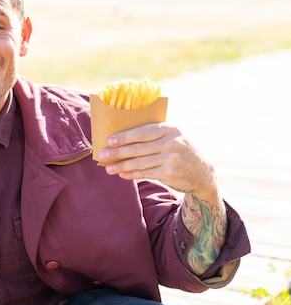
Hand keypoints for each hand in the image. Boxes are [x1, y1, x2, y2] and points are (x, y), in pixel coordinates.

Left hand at [99, 123, 216, 196]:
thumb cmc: (179, 150)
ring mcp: (172, 159)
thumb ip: (154, 135)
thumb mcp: (173, 137)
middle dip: (118, 152)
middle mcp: (172, 143)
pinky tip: (122, 174)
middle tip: (102, 155)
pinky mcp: (170, 173)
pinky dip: (132, 174)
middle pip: (139, 148)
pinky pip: (146, 173)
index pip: (143, 132)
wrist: (203, 173)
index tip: (109, 140)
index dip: (125, 136)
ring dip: (122, 166)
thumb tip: (121, 138)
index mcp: (170, 129)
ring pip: (140, 163)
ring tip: (108, 168)